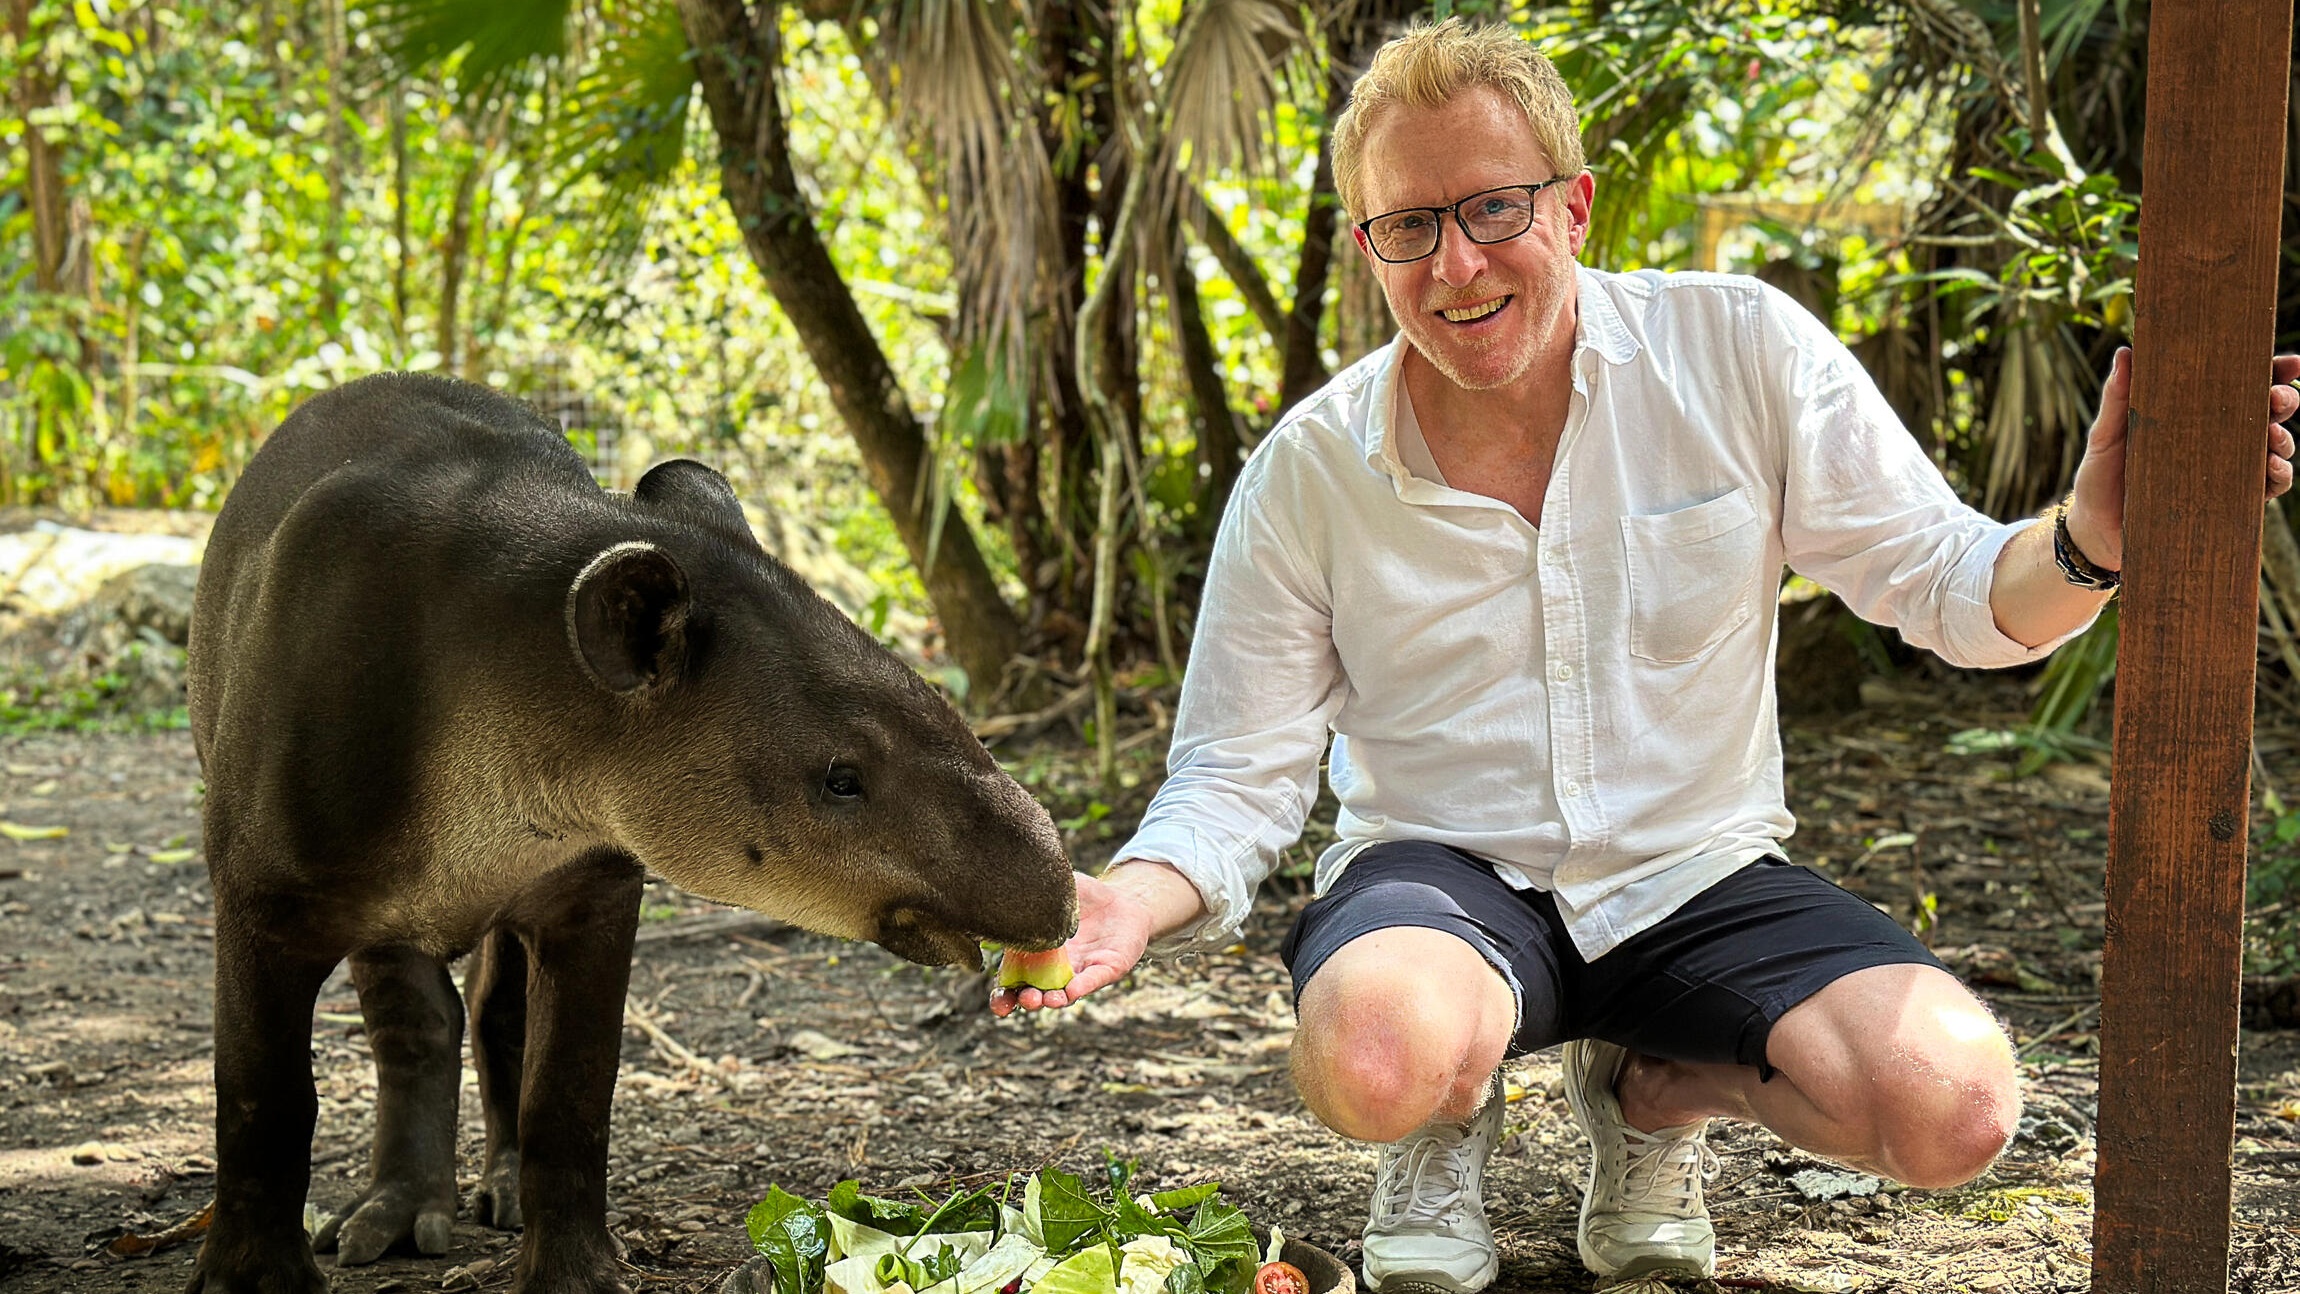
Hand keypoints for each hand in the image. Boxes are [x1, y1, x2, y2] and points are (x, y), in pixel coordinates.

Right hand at [988, 870, 1155, 1015]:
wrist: (1122, 898)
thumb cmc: (1083, 896)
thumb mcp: (1054, 891)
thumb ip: (1032, 894)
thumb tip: (1004, 891)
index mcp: (1036, 956)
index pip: (1014, 984)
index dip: (1003, 997)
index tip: (998, 1002)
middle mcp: (1056, 971)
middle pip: (1037, 995)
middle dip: (1027, 1001)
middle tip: (1024, 998)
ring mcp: (1081, 972)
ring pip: (1065, 994)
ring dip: (1053, 1000)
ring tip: (1045, 999)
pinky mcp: (1107, 968)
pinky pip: (1093, 980)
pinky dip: (1082, 985)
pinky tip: (1072, 989)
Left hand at [2065, 347, 2299, 569]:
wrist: (2095, 530)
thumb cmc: (2101, 476)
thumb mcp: (2106, 435)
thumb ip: (2118, 397)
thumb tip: (2126, 352)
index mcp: (2194, 414)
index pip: (2240, 386)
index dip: (2270, 371)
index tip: (2289, 361)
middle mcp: (2218, 439)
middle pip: (2267, 412)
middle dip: (2283, 400)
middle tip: (2276, 399)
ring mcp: (2226, 470)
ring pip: (2274, 448)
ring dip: (2284, 440)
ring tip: (2273, 437)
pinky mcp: (2227, 502)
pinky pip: (2266, 488)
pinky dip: (2278, 476)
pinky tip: (2271, 469)